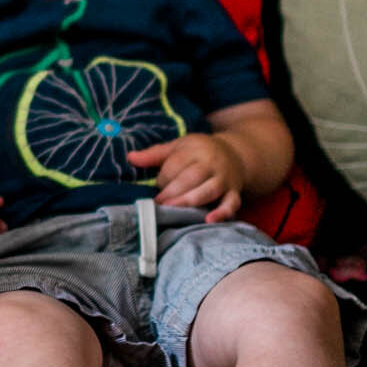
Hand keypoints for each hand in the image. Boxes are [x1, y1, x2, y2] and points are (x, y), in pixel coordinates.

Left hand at [126, 132, 244, 221]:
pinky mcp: (234, 192)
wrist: (236, 154)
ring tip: (173, 211)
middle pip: (192, 177)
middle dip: (173, 191)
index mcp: (195, 150)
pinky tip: (209, 220)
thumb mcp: (179, 146)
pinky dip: (222, 213)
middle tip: (158, 204)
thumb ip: (155, 154)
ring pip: (209, 190)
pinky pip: (231, 203)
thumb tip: (130, 157)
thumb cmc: (200, 152)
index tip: (155, 188)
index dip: (164, 177)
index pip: (177, 163)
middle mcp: (211, 164)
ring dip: (190, 201)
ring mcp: (224, 179)